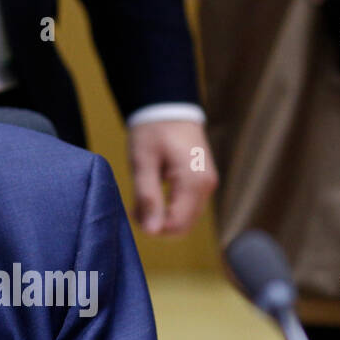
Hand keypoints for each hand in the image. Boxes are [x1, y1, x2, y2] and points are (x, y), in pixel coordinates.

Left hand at [127, 120, 218, 235]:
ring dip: (162, 216)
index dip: (152, 226)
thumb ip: (147, 197)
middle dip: (157, 224)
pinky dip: (170, 208)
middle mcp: (207, 187)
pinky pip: (188, 207)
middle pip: (183, 226)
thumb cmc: (152, 132)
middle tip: (134, 207)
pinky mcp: (203, 183)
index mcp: (193, 182)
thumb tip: (151, 232)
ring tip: (141, 197)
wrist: (168, 108)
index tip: (131, 212)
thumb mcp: (142, 163)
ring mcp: (208, 185)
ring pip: (186, 219)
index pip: (176, 225)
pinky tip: (153, 193)